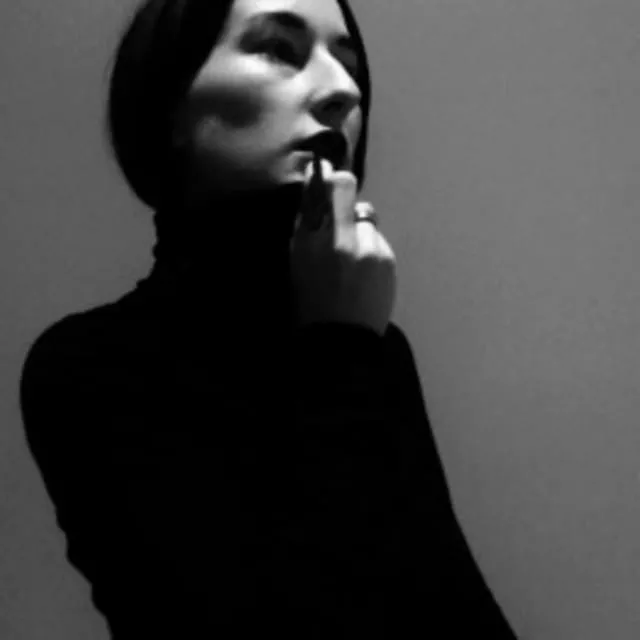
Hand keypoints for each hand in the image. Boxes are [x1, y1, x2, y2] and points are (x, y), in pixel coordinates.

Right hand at [289, 152, 396, 336]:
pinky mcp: (388, 259)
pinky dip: (369, 249)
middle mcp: (345, 238)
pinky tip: (362, 272)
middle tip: (336, 221)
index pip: (331, 183)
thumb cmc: (309, 301)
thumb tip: (316, 182)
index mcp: (314, 238)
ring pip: (366, 217)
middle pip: (349, 189)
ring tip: (350, 258)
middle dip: (341, 198)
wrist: (340, 340)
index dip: (328, 177)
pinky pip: (377, 239)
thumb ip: (307, 221)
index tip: (324, 180)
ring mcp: (371, 247)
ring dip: (357, 229)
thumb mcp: (297, 260)